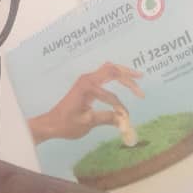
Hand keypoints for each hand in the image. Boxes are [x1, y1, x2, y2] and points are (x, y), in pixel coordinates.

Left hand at [28, 62, 144, 142]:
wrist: (51, 122)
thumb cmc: (66, 124)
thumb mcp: (87, 123)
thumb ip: (106, 119)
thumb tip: (124, 120)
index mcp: (86, 87)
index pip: (110, 96)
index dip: (120, 107)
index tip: (125, 119)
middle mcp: (87, 79)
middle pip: (112, 71)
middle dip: (128, 79)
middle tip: (141, 91)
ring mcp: (87, 80)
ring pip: (109, 69)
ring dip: (123, 73)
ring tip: (138, 77)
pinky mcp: (87, 84)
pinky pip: (104, 74)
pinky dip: (116, 75)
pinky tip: (124, 79)